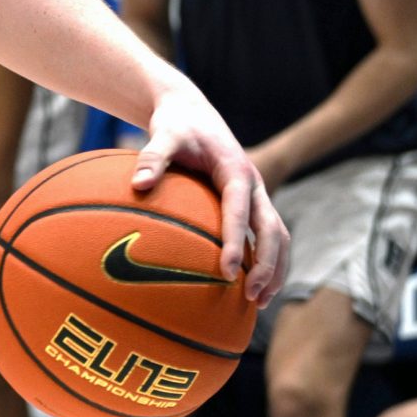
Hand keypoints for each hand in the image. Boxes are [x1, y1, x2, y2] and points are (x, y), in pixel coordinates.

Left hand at [133, 87, 288, 304]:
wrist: (192, 113)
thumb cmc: (175, 125)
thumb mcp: (162, 134)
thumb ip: (151, 158)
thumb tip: (138, 185)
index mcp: (235, 170)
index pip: (239, 211)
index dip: (236, 241)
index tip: (229, 272)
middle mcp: (253, 184)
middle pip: (272, 229)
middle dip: (267, 264)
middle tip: (251, 296)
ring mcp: (255, 195)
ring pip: (277, 235)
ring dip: (275, 268)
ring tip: (260, 302)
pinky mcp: (250, 203)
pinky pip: (265, 235)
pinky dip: (266, 260)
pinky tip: (250, 286)